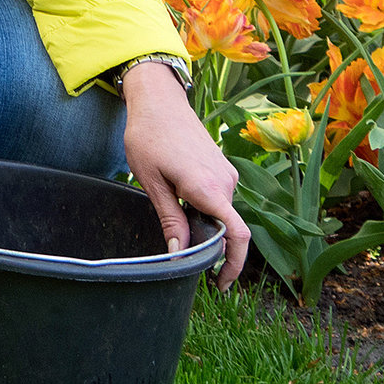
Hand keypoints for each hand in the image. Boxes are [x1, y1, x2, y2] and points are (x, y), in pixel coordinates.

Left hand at [120, 62, 249, 287]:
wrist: (158, 100)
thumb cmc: (147, 136)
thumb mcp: (151, 182)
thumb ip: (170, 220)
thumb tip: (179, 256)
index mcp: (208, 187)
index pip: (236, 234)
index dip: (233, 264)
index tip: (220, 283)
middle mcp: (226, 181)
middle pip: (226, 227)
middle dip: (208, 243)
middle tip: (177, 244)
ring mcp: (227, 173)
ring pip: (221, 213)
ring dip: (204, 222)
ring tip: (172, 206)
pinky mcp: (224, 167)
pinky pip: (220, 198)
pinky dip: (205, 208)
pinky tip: (180, 195)